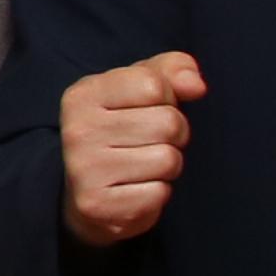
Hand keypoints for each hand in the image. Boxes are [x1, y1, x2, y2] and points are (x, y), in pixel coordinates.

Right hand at [58, 52, 204, 247]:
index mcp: (84, 94)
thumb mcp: (139, 88)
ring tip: (145, 165)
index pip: (153, 84)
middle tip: (152, 142)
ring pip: (168, 159)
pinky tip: (136, 188)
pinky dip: (158, 192)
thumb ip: (171, 71)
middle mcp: (79, 129)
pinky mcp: (98, 204)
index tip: (150, 109)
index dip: (167, 98)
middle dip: (174, 134)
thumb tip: (196, 85)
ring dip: (168, 165)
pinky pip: (159, 193)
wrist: (90, 194)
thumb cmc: (122, 130)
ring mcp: (85, 168)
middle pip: (168, 123)